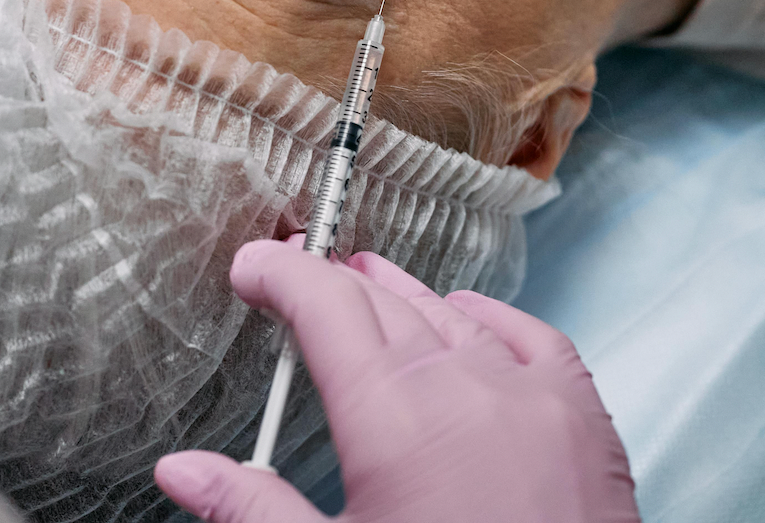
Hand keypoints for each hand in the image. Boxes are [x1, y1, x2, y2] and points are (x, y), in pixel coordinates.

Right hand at [155, 239, 639, 522]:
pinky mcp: (582, 416)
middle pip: (380, 302)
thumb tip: (182, 470)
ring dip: (400, 296)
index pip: (324, 306)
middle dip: (330, 284)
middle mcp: (462, 385)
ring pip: (449, 314)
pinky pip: (532, 336)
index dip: (282, 275)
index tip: (254, 266)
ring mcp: (530, 394)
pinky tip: (468, 315)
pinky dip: (489, 319)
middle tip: (297, 276)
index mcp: (392, 418)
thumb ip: (253, 509)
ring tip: (366, 280)